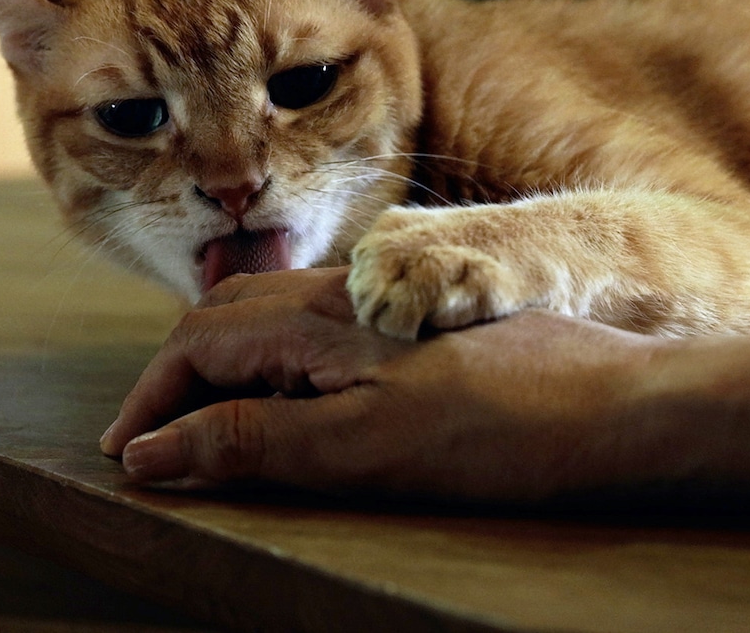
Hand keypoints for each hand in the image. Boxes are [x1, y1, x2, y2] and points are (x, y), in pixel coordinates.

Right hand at [100, 267, 669, 499]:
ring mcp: (384, 303)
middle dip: (177, 375)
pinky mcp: (419, 323)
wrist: (623, 407)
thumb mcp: (364, 447)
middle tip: (154, 439)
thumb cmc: (500, 429)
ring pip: (273, 317)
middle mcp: (344, 295)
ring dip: (225, 365)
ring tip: (213, 423)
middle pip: (226, 318)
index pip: (197, 343)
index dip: (151, 400)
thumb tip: (155, 451)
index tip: (126, 454)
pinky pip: (319, 327)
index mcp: (318, 318)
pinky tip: (303, 398)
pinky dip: (279, 363)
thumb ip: (255, 441)